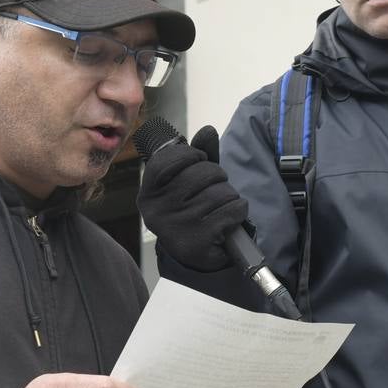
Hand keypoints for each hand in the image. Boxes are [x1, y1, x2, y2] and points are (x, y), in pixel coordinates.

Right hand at [137, 126, 248, 271]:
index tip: (199, 162)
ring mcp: (177, 227)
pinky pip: (232, 211)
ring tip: (222, 206)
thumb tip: (207, 131)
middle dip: (218, 176)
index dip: (192, 155)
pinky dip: (238, 211)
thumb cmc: (190, 211)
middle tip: (216, 187)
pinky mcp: (199, 242)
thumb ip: (196, 156)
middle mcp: (157, 210)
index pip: (170, 159)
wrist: (194, 256)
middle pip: (201, 173)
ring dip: (230, 196)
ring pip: (221, 192)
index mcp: (149, 193)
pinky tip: (230, 218)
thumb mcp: (187, 182)